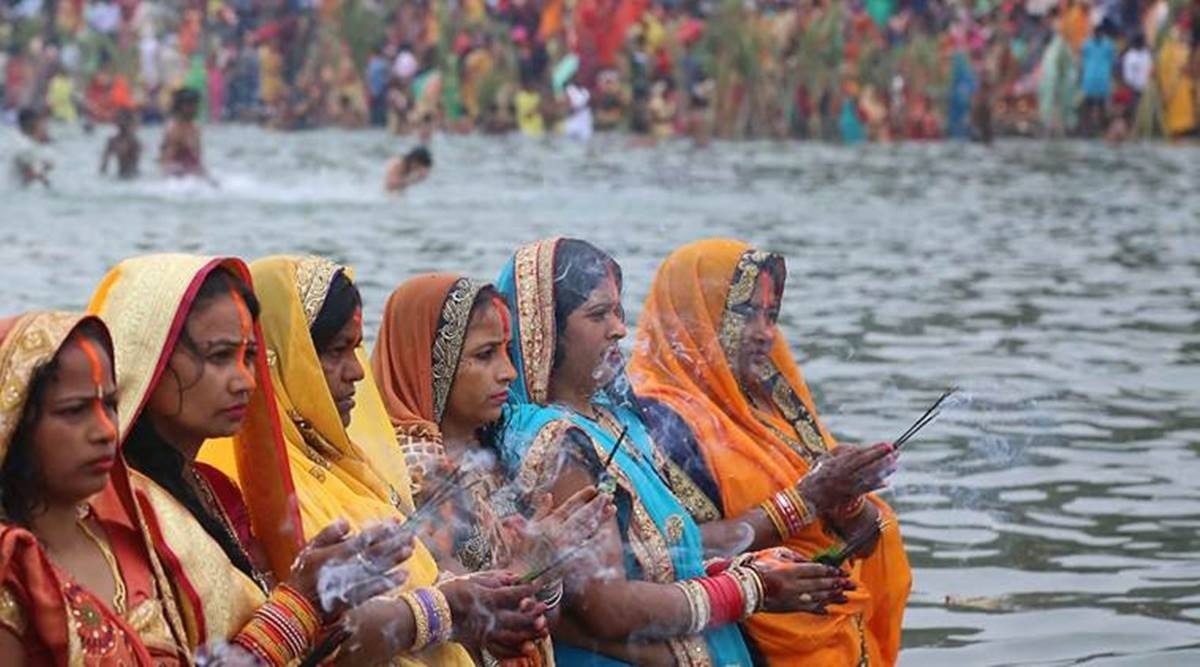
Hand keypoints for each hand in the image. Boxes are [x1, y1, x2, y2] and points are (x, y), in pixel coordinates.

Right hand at [288, 518, 413, 618]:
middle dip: (394, 543)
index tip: (395, 522)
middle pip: (374, 553)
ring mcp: (350, 584)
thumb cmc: (303, 575)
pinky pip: (375, 589)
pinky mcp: (353, 599)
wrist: (296, 608)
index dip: (380, 530)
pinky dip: (389, 582)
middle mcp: (343, 568)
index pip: (361, 539)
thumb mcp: (309, 550)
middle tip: (410, 534)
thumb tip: (346, 522)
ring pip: (377, 569)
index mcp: (333, 553)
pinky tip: (404, 575)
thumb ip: (327, 534)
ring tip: (411, 549)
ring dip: (395, 559)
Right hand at [440, 571, 547, 657]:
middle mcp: (489, 618)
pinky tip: (525, 651)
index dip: (528, 589)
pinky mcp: (479, 642)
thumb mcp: (471, 581)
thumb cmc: (449, 593)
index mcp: (487, 599)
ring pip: (512, 636)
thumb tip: (514, 577)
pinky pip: (499, 649)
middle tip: (545, 610)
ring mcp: (485, 632)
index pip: (514, 594)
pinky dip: (513, 651)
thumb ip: (494, 579)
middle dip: (533, 614)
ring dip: (529, 634)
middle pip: (517, 618)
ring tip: (542, 631)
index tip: (539, 584)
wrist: (429, 615)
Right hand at [504, 487, 614, 573]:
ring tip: (611, 509)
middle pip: (581, 516)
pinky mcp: (570, 559)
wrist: (523, 577)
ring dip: (600, 519)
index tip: (593, 489)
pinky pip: (586, 548)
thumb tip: (548, 496)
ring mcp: (566, 546)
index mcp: (549, 523)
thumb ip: (540, 512)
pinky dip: (596, 541)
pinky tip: (606, 533)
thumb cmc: (524, 552)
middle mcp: (560, 533)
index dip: (581, 497)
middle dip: (595, 505)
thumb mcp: (529, 528)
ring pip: (586, 530)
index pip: (568, 506)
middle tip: (607, 496)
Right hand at [749, 548, 852, 614]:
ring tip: (846, 595)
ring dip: (833, 596)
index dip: (831, 571)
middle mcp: (795, 585)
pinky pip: (809, 609)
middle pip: (821, 584)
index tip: (842, 572)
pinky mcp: (790, 607)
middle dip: (837, 584)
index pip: (817, 571)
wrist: (744, 587)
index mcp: (791, 570)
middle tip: (851, 583)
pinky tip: (829, 608)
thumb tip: (810, 562)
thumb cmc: (758, 566)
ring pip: (819, 597)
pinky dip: (820, 608)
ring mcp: (793, 598)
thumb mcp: (776, 554)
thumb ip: (794, 557)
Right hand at [797, 442, 895, 512]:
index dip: (874, 450)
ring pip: (869, 477)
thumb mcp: (825, 458)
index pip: (860, 455)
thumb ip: (842, 451)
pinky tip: (887, 481)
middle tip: (896, 452)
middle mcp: (844, 475)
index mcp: (837, 464)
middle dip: (882, 458)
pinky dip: (876, 486)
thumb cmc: (818, 474)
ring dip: (883, 471)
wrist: (808, 497)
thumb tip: (860, 448)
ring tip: (895, 464)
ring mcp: (848, 487)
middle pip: (867, 466)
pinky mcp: (850, 496)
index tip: (887, 444)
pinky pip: (866, 490)